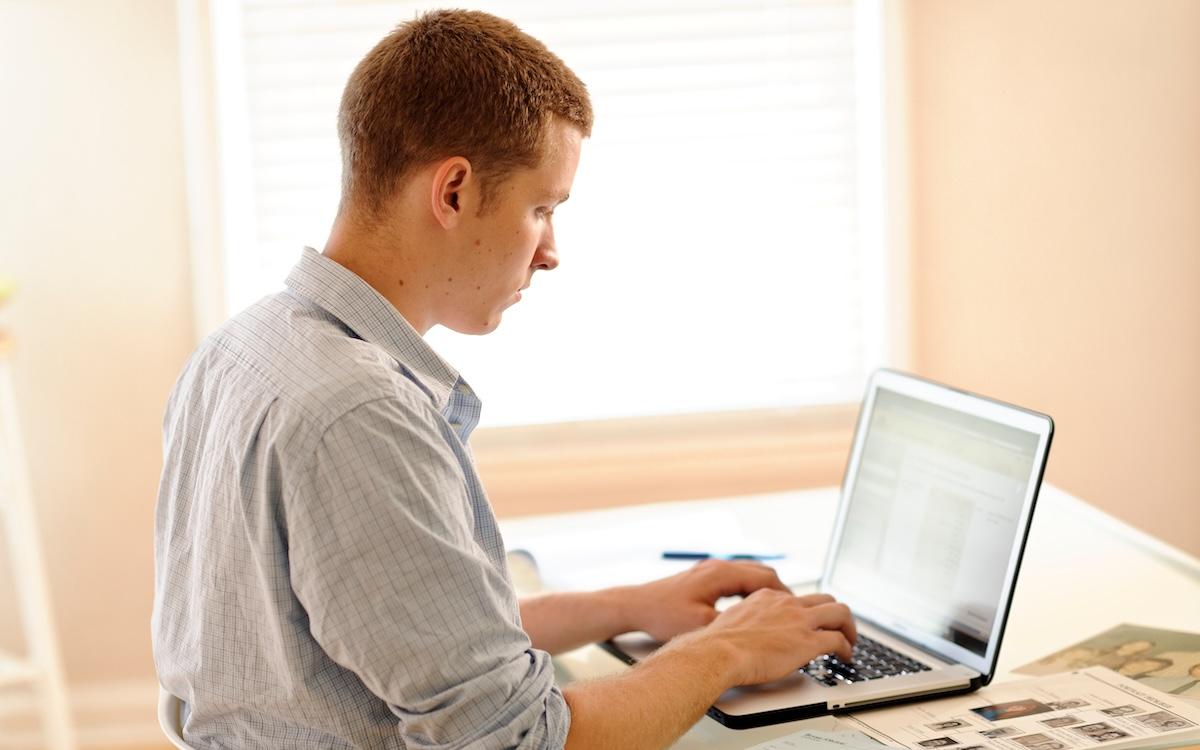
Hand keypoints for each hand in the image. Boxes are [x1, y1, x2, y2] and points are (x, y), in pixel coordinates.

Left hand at [622, 558, 791, 641]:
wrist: (636, 605)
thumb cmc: (663, 614)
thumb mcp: (701, 625)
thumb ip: (731, 625)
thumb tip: (756, 633)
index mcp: (721, 574)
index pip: (766, 577)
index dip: (786, 595)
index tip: (798, 610)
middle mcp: (718, 566)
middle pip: (762, 572)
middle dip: (780, 591)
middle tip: (793, 611)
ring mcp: (710, 570)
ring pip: (749, 574)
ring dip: (765, 590)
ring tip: (777, 611)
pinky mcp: (703, 577)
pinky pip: (736, 579)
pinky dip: (749, 590)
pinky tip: (750, 608)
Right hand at [700, 589, 855, 685]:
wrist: (719, 652)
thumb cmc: (720, 643)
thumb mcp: (735, 619)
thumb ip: (750, 619)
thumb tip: (751, 631)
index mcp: (768, 597)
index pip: (799, 598)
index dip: (809, 611)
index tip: (811, 622)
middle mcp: (787, 604)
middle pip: (825, 599)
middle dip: (837, 614)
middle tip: (840, 627)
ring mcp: (799, 621)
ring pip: (840, 613)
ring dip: (849, 627)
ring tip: (850, 641)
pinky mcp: (808, 641)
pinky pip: (838, 640)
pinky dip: (847, 649)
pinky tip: (845, 657)